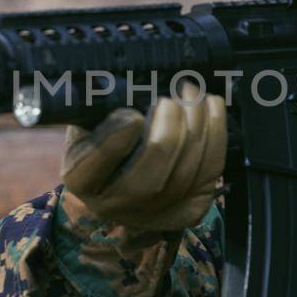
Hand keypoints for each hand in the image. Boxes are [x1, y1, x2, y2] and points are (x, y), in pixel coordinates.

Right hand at [60, 83, 226, 232]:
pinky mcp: (190, 208)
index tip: (131, 114)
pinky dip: (216, 133)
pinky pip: (210, 170)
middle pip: (148, 179)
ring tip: (191, 94)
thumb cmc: (105, 137)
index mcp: (80, 178)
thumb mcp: (87, 120)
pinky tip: (210, 106)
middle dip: (167, 132)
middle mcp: (115, 204)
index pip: (93, 163)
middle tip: (171, 99)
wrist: (126, 181)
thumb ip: (99, 105)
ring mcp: (156, 212)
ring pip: (186, 172)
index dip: (115, 139)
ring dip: (196, 125)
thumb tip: (120, 83)